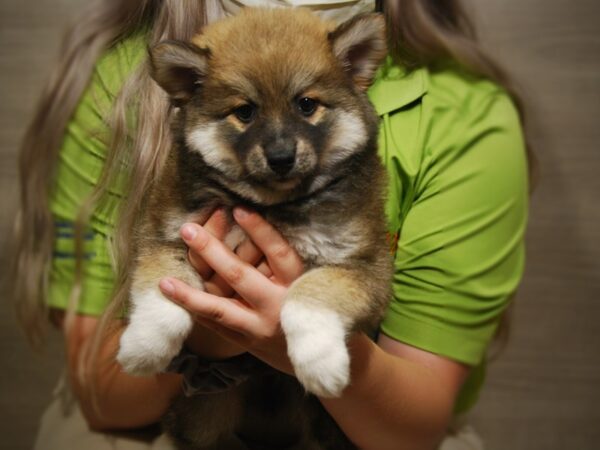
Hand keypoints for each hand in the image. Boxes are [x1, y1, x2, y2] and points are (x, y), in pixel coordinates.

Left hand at [159, 208, 303, 373]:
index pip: (278, 253)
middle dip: (212, 251)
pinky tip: (171, 297)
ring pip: (220, 307)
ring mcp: (259, 326)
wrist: (311, 351)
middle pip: (241, 276)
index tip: (239, 209)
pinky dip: (193, 309)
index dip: (260, 231)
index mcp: (298, 284)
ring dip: (190, 293)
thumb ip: (280, 258)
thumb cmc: (305, 302)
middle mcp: (278, 305)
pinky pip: (214, 323)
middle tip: (188, 229)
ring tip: (165, 280)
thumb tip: (245, 219)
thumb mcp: (306, 279)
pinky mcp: (244, 341)